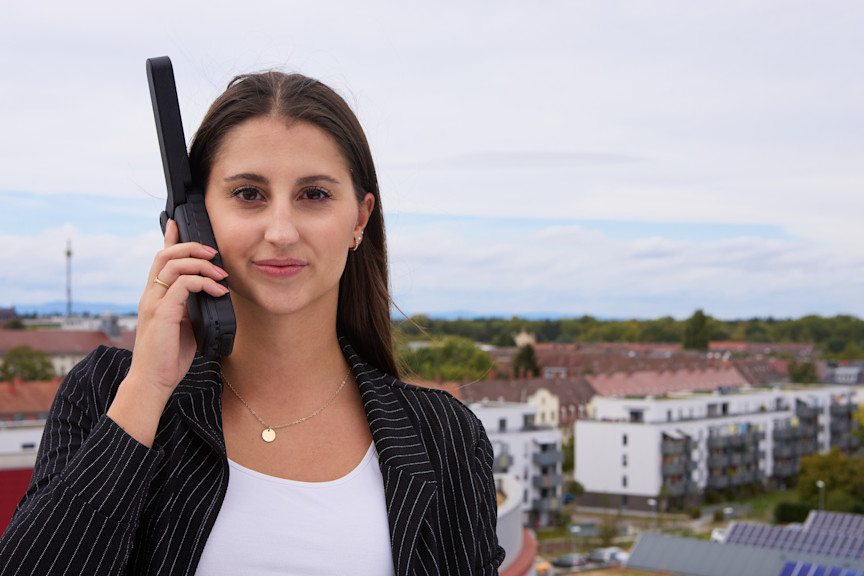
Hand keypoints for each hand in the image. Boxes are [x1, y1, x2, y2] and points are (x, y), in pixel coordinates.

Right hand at [107, 220, 228, 444]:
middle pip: (165, 254)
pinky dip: (204, 283)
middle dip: (191, 246)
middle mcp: (150, 294)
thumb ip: (191, 308)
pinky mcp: (162, 313)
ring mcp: (154, 303)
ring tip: (221, 274)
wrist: (153, 382)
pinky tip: (219, 291)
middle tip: (214, 252)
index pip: (159, 259)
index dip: (168, 238)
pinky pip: (183, 285)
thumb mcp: (185, 326)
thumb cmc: (169, 358)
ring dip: (201, 264)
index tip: (176, 221)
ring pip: (173, 264)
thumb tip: (209, 295)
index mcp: (154, 296)